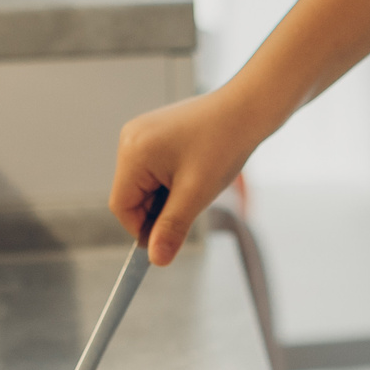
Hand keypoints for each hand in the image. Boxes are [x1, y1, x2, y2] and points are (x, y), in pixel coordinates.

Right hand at [111, 84, 281, 264]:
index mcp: (133, 152)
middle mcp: (130, 139)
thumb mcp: (196, 194)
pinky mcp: (154, 132)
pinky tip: (195, 171)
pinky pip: (153, 169)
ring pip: (145, 184)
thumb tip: (155, 259)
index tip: (167, 239)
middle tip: (192, 204)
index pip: (122, 206)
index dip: (143, 228)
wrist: (247, 109)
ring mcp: (141, 133)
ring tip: (198, 183)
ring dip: (167, 195)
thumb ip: (171, 228)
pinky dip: (171, 180)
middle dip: (159, 208)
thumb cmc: (223, 145)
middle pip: (132, 195)